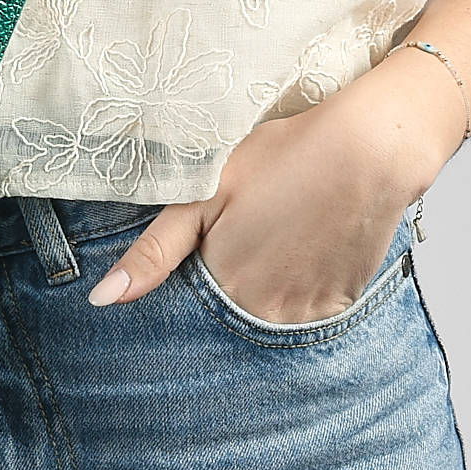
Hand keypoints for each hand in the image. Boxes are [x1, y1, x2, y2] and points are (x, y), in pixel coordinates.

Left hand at [86, 75, 450, 318]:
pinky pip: (304, 315)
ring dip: (259, 295)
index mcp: (222, 290)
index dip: (183, 288)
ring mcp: (306, 316)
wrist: (369, 149)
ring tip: (271, 241)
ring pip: (264, 321)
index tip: (195, 258)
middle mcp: (264, 316)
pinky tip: (298, 250)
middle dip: (221, 293)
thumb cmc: (280, 160)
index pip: (185, 316)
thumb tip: (101, 301)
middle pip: (226, 320)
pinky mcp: (339, 306)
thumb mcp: (203, 194)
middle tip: (241, 238)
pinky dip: (295, 292)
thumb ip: (153, 252)